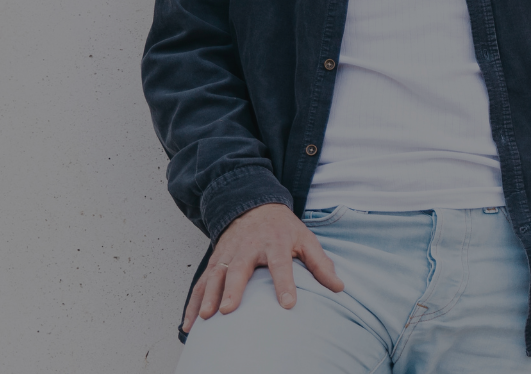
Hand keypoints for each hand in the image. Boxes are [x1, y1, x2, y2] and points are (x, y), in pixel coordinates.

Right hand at [181, 203, 341, 332]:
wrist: (254, 206)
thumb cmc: (284, 229)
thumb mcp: (306, 239)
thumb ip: (321, 264)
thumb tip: (340, 288)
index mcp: (275, 243)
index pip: (281, 264)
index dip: (285, 284)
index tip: (288, 304)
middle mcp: (249, 248)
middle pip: (239, 268)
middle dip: (233, 289)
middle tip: (228, 309)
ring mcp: (228, 254)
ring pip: (215, 275)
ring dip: (209, 297)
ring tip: (207, 318)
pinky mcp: (215, 261)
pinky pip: (202, 283)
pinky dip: (194, 303)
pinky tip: (190, 324)